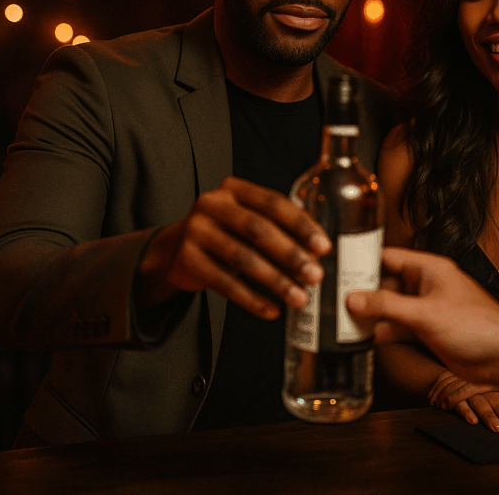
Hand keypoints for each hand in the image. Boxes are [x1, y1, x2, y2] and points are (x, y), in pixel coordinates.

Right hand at [135, 176, 329, 318]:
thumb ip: (278, 229)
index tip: (323, 246)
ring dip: (275, 281)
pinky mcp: (187, 259)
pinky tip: (271, 309)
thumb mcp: (248, 221)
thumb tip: (316, 256)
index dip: (301, 225)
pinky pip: (224, 283)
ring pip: (242, 258)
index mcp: (234, 189)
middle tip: (315, 276)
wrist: (175, 249)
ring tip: (299, 298)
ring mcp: (196, 230)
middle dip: (291, 255)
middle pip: (258, 229)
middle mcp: (212, 204)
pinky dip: (251, 299)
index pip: (274, 203)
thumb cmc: (225, 233)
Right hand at [346, 247, 498, 386]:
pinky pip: (398, 327)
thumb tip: (354, 299)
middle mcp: (426, 286)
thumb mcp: (425, 313)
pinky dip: (382, 332)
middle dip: (362, 292)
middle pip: (385, 284)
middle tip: (332, 298)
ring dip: (370, 315)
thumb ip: (387, 306)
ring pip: (390, 308)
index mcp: (429, 269)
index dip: (363, 261)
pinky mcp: (428, 331)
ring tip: (340, 320)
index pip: (388, 257)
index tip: (338, 267)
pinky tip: (363, 338)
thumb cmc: (477, 326)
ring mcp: (427, 309)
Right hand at [428, 369, 498, 434]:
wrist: (456, 371)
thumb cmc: (486, 384)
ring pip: (482, 403)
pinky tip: (472, 421)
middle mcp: (489, 388)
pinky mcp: (457, 396)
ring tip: (497, 428)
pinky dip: (466, 411)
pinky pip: (461, 403)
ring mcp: (473, 392)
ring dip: (489, 416)